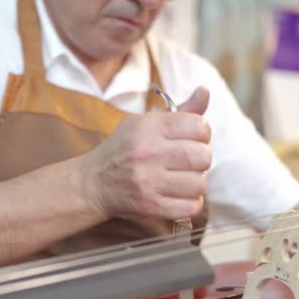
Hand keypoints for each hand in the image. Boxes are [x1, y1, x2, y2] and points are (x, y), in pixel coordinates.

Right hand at [81, 87, 211, 219]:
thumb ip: (180, 111)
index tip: (193, 139)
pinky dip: (190, 202)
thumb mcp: (146, 122)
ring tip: (184, 179)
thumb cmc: (125, 149)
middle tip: (190, 161)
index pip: (199, 126)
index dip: (202, 133)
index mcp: (148, 126)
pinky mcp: (150, 205)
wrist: (93, 182)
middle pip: (202, 156)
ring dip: (196, 182)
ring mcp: (148, 181)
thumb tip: (205, 91)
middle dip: (202, 159)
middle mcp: (148, 152)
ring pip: (199, 183)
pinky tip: (179, 195)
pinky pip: (191, 207)